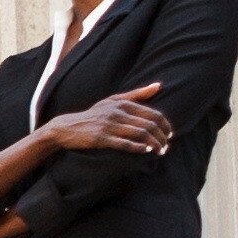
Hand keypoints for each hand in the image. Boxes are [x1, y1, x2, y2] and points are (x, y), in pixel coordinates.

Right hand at [41, 82, 171, 157]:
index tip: (169, 134)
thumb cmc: (94, 114)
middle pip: (149, 125)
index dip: (165, 125)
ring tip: (160, 151)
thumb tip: (159, 86)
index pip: (153, 113)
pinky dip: (139, 147)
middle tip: (166, 146)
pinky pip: (125, 143)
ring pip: (140, 134)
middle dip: (162, 137)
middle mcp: (117, 112)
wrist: (67, 127)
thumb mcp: (113, 100)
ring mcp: (109, 125)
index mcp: (122, 103)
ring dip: (154, 144)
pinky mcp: (101, 138)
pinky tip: (146, 151)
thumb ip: (137, 94)